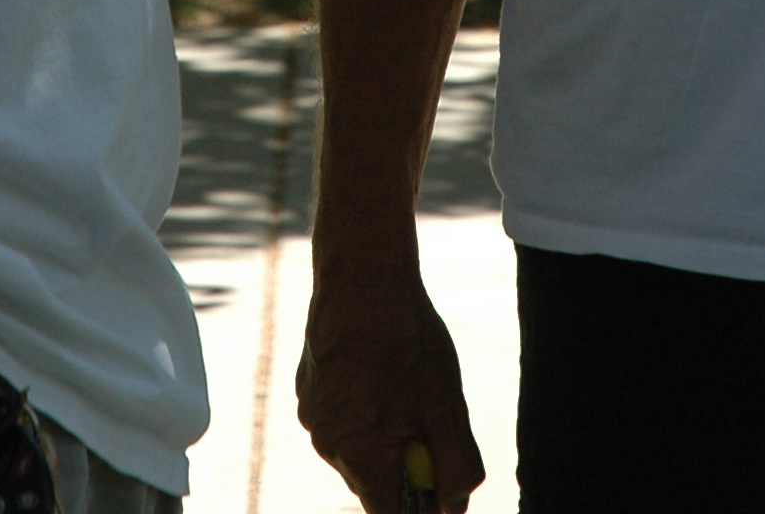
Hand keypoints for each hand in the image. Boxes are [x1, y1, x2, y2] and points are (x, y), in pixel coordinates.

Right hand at [298, 268, 482, 512]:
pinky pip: (342, 417)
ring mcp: (312, 414)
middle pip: (373, 482)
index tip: (441, 492)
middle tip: (433, 426)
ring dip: (386, 434)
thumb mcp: (447, 407)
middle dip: (405, 467)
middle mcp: (326, 442)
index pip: (389, 513)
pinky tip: (382, 368)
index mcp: (357, 454)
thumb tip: (453, 506)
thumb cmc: (408, 340)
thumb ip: (456, 466)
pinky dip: (365, 407)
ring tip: (407, 386)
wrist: (363, 275)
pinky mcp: (308, 388)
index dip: (420, 509)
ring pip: (358, 447)